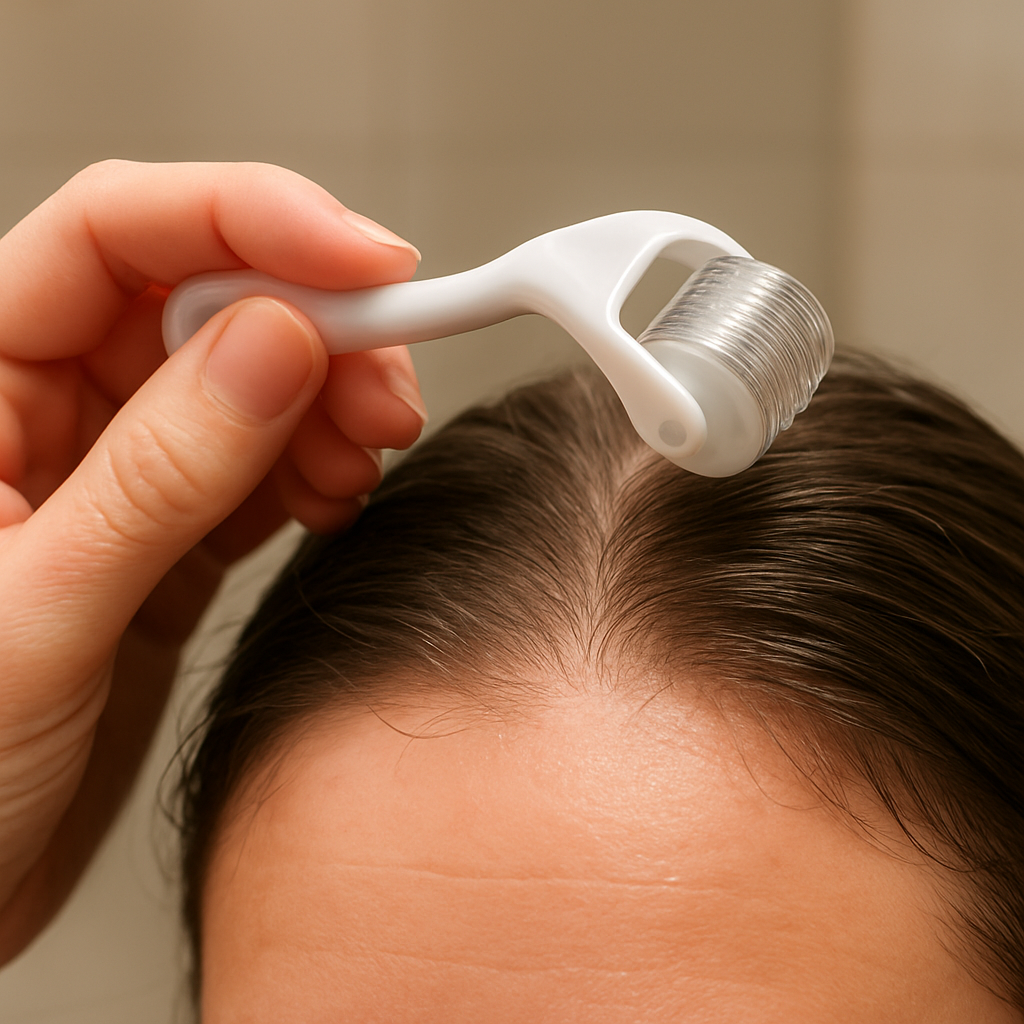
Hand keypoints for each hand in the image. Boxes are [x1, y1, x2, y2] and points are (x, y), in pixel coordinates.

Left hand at [0, 161, 426, 960]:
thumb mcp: (42, 613)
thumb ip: (162, 473)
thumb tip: (277, 344)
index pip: (115, 235)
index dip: (250, 221)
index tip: (367, 262)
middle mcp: (39, 409)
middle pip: (201, 300)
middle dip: (315, 323)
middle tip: (390, 383)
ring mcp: (111, 474)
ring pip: (246, 380)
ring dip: (329, 396)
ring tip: (371, 448)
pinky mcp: (165, 538)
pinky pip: (258, 465)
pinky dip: (317, 465)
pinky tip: (341, 490)